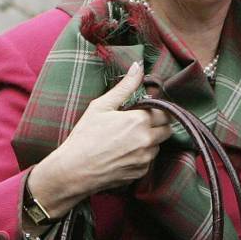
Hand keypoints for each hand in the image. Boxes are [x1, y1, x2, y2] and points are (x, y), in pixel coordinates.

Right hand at [28, 62, 172, 217]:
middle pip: (167, 129)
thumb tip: (138, 66)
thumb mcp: (102, 106)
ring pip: (158, 145)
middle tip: (140, 123)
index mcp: (140, 120)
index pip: (165, 111)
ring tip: (130, 138)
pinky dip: (142, 156)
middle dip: (158, 124)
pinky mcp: (140, 173)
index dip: (157, 109)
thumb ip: (125, 86)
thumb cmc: (85, 136)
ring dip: (151, 140)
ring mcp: (145, 159)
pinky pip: (149, 161)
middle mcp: (147, 140)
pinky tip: (124, 152)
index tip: (145, 109)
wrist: (72, 172)